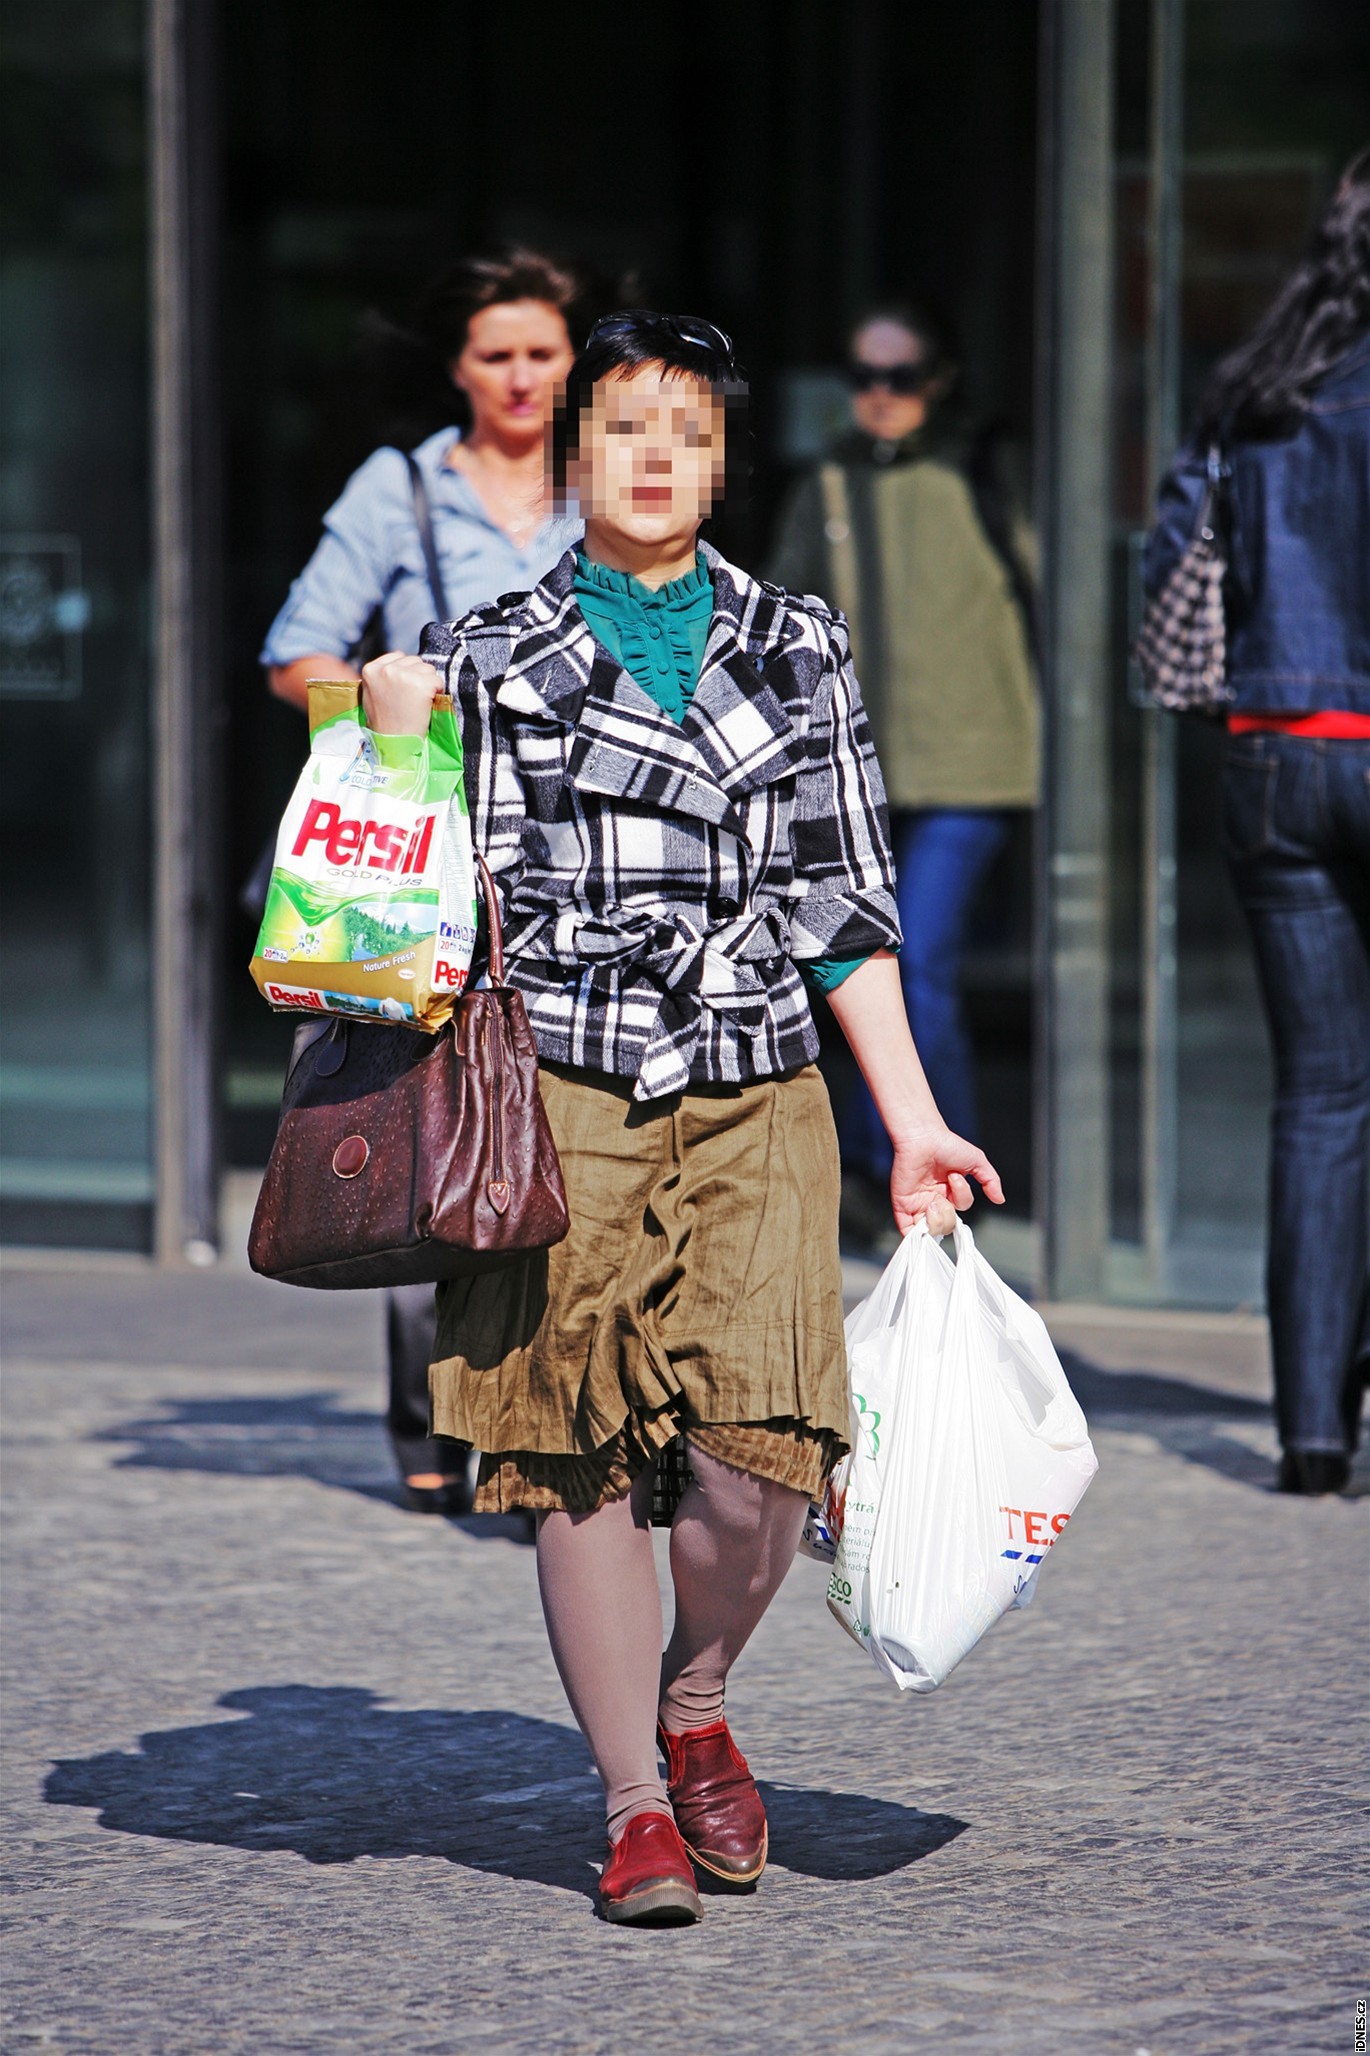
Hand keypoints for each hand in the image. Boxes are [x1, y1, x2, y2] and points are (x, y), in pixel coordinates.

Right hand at [360, 651, 440, 735]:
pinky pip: (438, 681)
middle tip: (411, 700)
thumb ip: (382, 677)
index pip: (399, 657)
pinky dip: (437, 692)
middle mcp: (387, 669)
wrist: (394, 744)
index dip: (406, 673)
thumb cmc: (384, 723)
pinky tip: (426, 705)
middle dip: (417, 677)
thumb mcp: (372, 694)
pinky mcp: (421, 684)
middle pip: (415, 661)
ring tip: (417, 703)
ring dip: (428, 684)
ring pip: (428, 668)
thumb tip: (397, 665)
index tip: (403, 690)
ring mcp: (404, 675)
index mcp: (371, 669)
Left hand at [889, 1123, 1003, 1238]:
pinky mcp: (902, 1205)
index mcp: (949, 1193)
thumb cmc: (946, 1144)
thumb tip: (1000, 1199)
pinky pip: (908, 1230)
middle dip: (949, 1214)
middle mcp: (933, 1200)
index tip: (955, 1178)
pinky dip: (916, 1233)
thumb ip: (991, 1181)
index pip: (960, 1210)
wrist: (922, 1137)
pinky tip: (925, 1215)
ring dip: (936, 1219)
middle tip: (943, 1191)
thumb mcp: (977, 1161)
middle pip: (946, 1226)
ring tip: (933, 1199)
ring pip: (930, 1231)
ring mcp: (917, 1204)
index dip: (961, 1200)